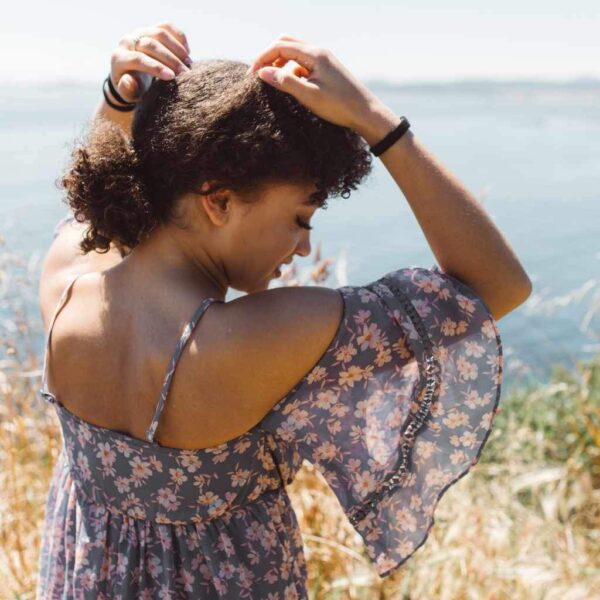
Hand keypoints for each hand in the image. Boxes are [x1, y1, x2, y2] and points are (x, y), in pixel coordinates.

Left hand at [108, 21, 192, 104]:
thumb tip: (128, 81)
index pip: (138, 58)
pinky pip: (167, 26)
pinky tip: (187, 52)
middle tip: (185, 73)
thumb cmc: (134, 89)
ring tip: (188, 64)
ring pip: (159, 33)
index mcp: (119, 58)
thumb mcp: (129, 94)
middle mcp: (128, 41)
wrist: (135, 76)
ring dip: (177, 48)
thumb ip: (127, 90)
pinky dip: (179, 37)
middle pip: (150, 44)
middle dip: (170, 59)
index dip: (156, 67)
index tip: (172, 77)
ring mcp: (140, 33)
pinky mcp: (152, 29)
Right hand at [246, 34, 378, 129]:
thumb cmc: (339, 106)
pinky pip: (304, 65)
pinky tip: (292, 88)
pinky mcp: (327, 71)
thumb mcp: (308, 96)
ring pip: (295, 54)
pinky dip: (292, 72)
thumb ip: (285, 82)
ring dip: (281, 64)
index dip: (263, 58)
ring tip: (273, 83)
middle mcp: (319, 52)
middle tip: (259, 74)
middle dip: (270, 56)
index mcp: (314, 54)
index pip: (280, 46)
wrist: (366, 113)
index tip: (251, 75)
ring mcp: (324, 61)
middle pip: (286, 43)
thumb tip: (262, 72)